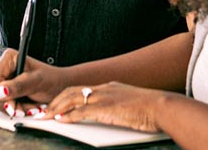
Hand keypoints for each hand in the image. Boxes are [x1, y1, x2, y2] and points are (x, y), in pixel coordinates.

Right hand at [0, 48, 68, 116]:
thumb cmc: (52, 80)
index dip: (0, 95)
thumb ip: (17, 86)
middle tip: (23, 109)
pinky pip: (2, 103)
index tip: (12, 105)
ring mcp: (4, 79)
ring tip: (30, 107)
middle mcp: (3, 67)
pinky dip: (15, 109)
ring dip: (13, 108)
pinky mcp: (7, 89)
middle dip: (8, 103)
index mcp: (9, 58)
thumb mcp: (36, 82)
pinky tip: (26, 107)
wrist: (60, 86)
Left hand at [44, 82, 167, 132]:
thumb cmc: (153, 109)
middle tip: (43, 111)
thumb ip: (118, 107)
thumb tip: (111, 114)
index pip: (81, 89)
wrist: (163, 107)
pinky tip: (61, 120)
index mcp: (110, 87)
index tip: (56, 105)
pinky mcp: (107, 108)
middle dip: (56, 101)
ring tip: (45, 116)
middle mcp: (104, 89)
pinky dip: (69, 115)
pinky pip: (82, 111)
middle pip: (72, 91)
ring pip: (73, 99)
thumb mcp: (131, 104)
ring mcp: (105, 97)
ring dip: (57, 108)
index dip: (66, 97)